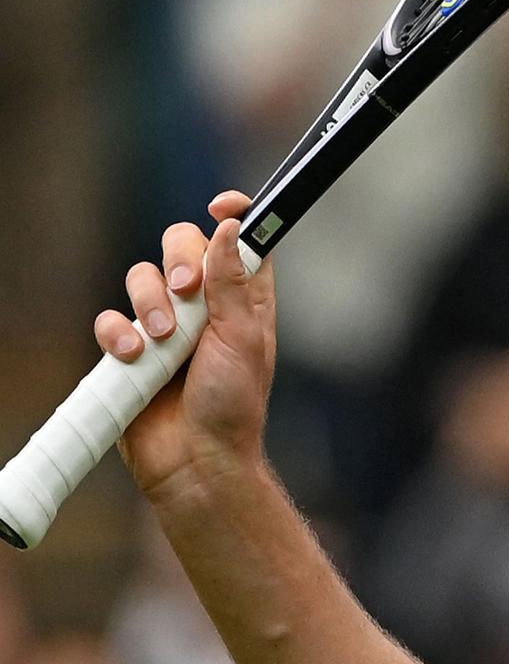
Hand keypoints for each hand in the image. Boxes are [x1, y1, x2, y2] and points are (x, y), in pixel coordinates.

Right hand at [94, 192, 277, 496]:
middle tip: (185, 289)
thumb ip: (233, 282)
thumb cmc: (232, 403)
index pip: (239, 240)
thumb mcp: (244, 338)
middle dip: (178, 260)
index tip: (220, 205)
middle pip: (180, 244)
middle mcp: (204, 304)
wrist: (195, 458)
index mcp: (243, 297)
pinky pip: (110, 319)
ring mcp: (164, 325)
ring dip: (148, 303)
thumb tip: (231, 227)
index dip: (233, 215)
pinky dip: (117, 334)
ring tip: (163, 341)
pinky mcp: (129, 348)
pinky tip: (133, 357)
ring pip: (140, 277)